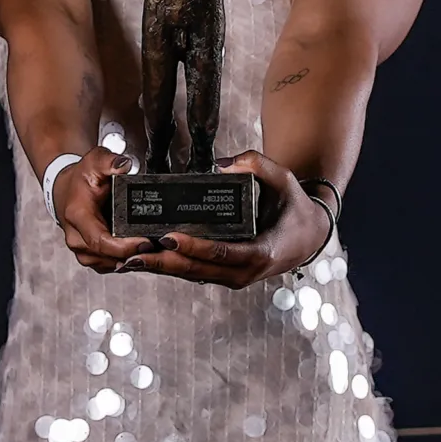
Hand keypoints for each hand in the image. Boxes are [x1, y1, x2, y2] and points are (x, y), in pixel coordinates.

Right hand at [51, 149, 161, 273]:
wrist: (67, 190)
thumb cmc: (81, 178)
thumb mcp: (94, 161)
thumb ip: (109, 161)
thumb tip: (123, 165)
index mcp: (78, 216)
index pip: (100, 240)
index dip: (125, 246)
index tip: (146, 241)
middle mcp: (76, 238)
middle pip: (108, 256)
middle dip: (134, 253)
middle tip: (158, 245)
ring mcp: (82, 250)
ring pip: (110, 264)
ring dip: (131, 259)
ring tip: (153, 249)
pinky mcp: (90, 256)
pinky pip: (110, 265)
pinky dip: (126, 260)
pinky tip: (140, 251)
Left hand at [117, 151, 327, 289]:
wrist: (309, 236)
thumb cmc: (294, 206)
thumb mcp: (284, 180)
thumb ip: (257, 164)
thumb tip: (222, 163)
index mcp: (262, 252)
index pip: (221, 253)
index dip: (193, 247)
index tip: (168, 238)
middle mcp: (246, 272)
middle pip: (198, 271)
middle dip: (164, 264)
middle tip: (133, 254)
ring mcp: (236, 278)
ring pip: (193, 275)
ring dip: (162, 269)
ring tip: (131, 259)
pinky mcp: (227, 276)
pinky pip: (196, 273)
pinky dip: (172, 268)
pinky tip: (148, 260)